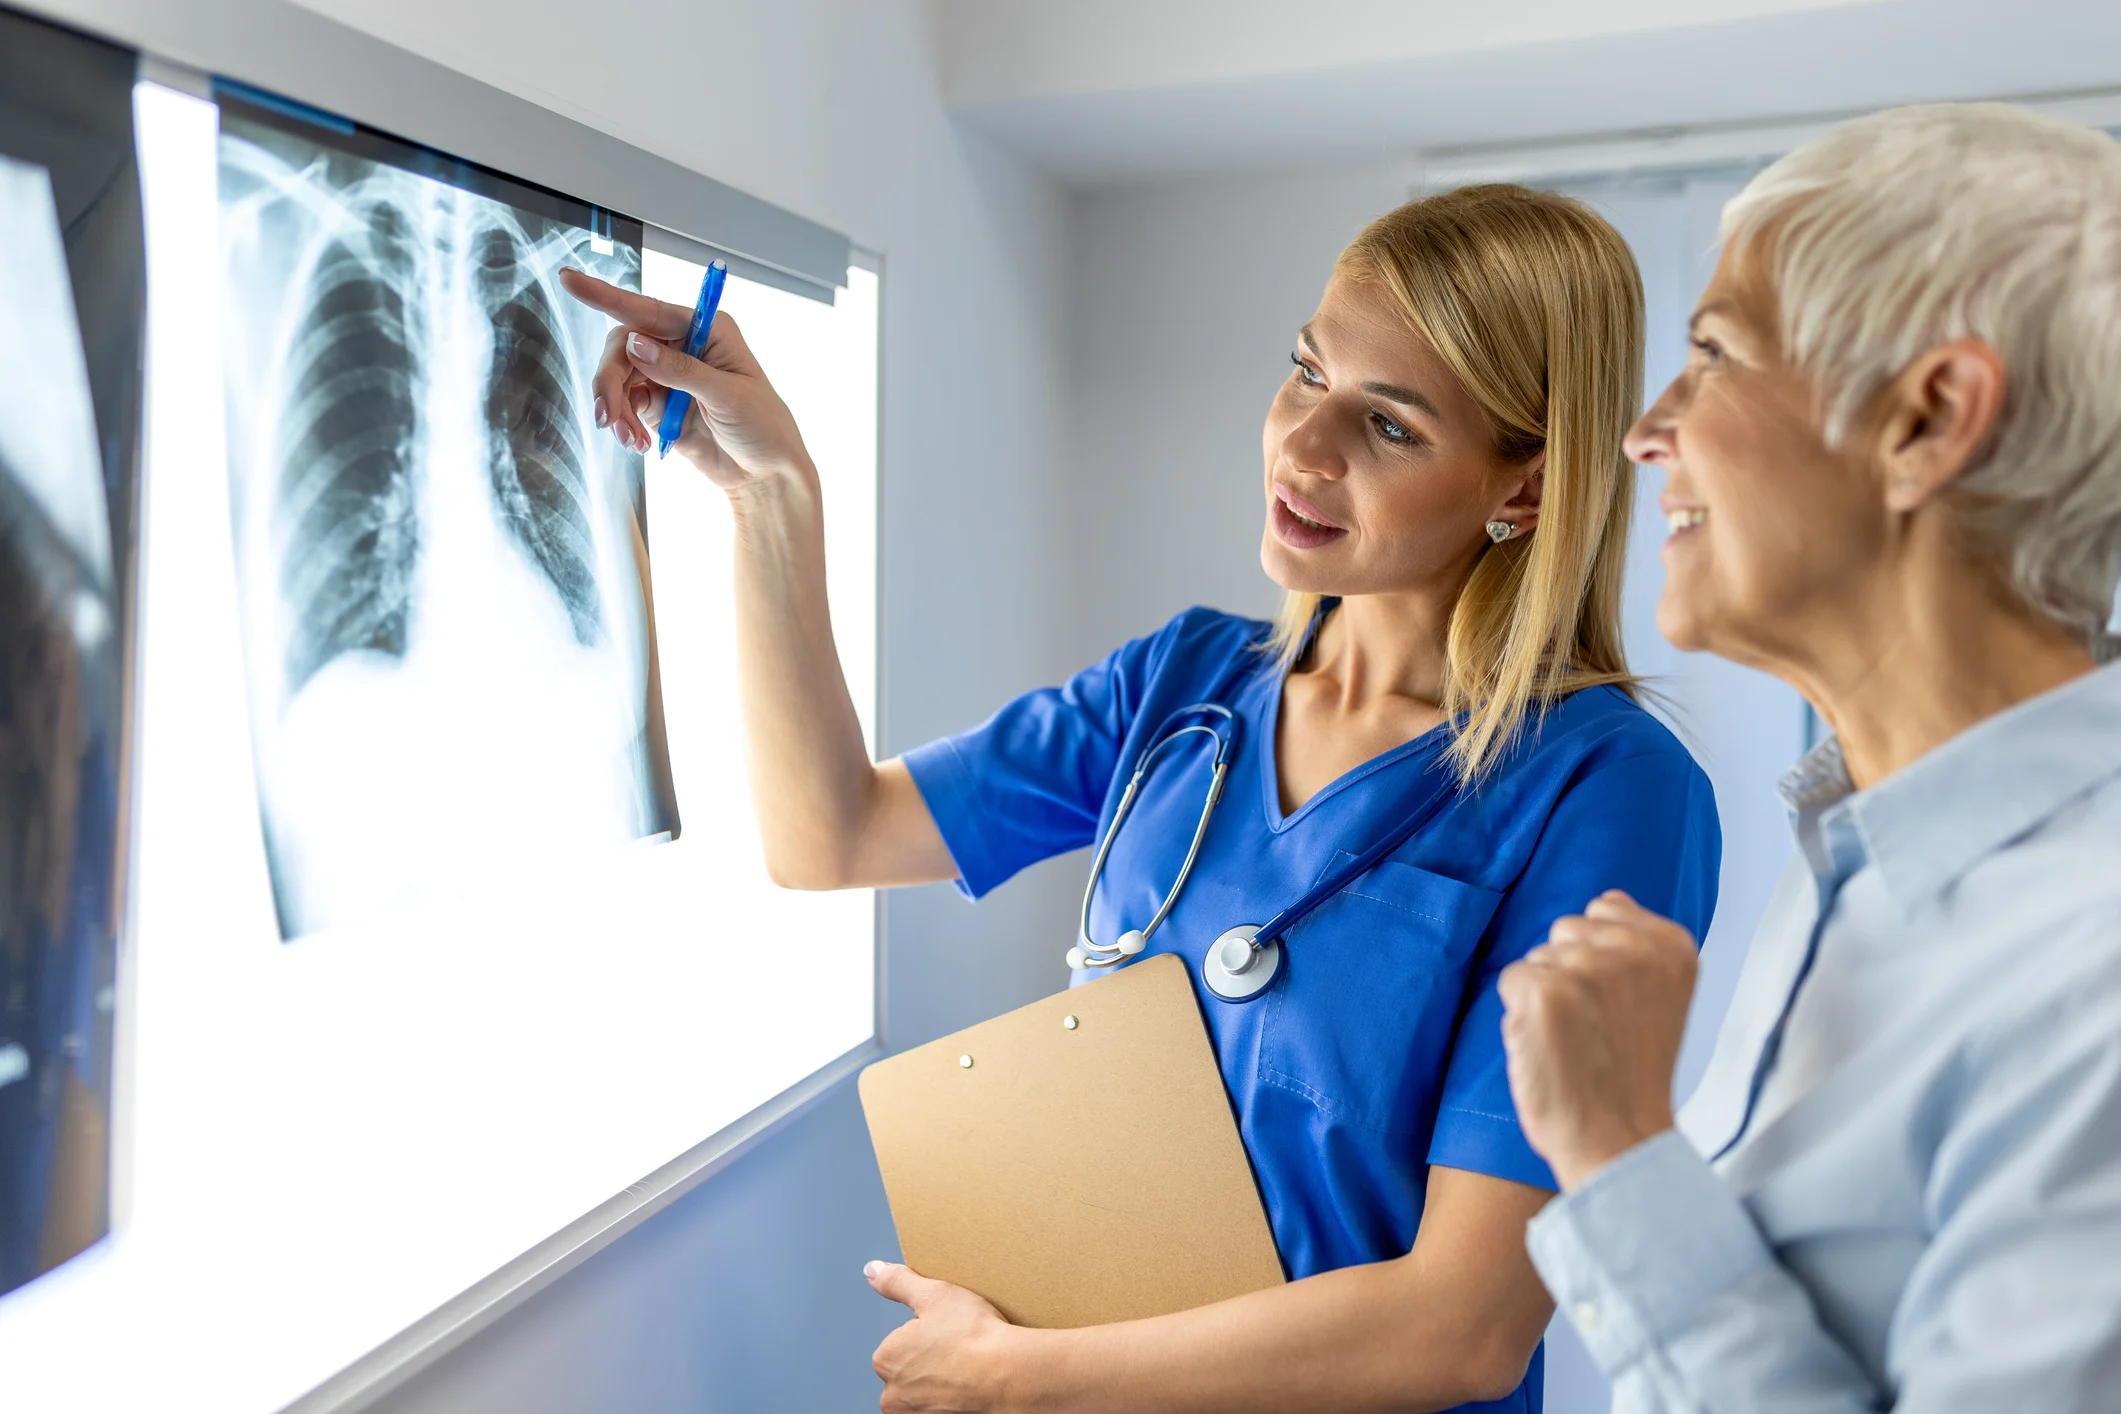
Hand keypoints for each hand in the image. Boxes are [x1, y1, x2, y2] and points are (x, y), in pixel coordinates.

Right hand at [556, 268, 812, 495]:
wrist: (766, 476)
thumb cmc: (763, 427)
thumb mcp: (727, 396)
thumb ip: (680, 370)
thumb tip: (635, 343)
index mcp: (706, 329)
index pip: (648, 309)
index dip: (606, 296)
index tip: (569, 280)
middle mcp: (683, 346)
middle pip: (623, 346)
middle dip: (610, 380)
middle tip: (608, 415)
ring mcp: (668, 375)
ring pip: (619, 378)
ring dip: (615, 407)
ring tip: (628, 438)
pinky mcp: (658, 405)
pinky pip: (625, 404)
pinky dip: (623, 423)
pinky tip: (636, 443)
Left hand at [866, 1261, 1027, 1412]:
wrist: (1009, 1377)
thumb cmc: (973, 1337)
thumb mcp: (934, 1294)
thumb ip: (898, 1283)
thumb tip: (873, 1271)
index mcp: (886, 1359)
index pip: (902, 1342)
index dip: (928, 1334)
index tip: (950, 1332)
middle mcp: (892, 1395)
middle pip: (910, 1370)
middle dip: (931, 1362)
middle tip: (960, 1351)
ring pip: (924, 1393)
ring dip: (941, 1384)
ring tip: (968, 1370)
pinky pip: (940, 1408)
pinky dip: (952, 1400)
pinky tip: (970, 1387)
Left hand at [1498, 890, 1698, 1189]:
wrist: (1617, 1139)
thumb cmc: (1630, 1073)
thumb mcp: (1659, 996)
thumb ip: (1634, 946)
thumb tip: (1607, 899)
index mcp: (1672, 946)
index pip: (1606, 909)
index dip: (1597, 960)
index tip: (1618, 1006)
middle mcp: (1635, 949)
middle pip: (1565, 930)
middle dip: (1568, 972)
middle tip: (1594, 1029)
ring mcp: (1589, 968)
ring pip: (1536, 957)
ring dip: (1544, 995)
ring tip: (1574, 1041)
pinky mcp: (1546, 991)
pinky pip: (1511, 981)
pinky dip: (1519, 1016)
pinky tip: (1549, 1048)